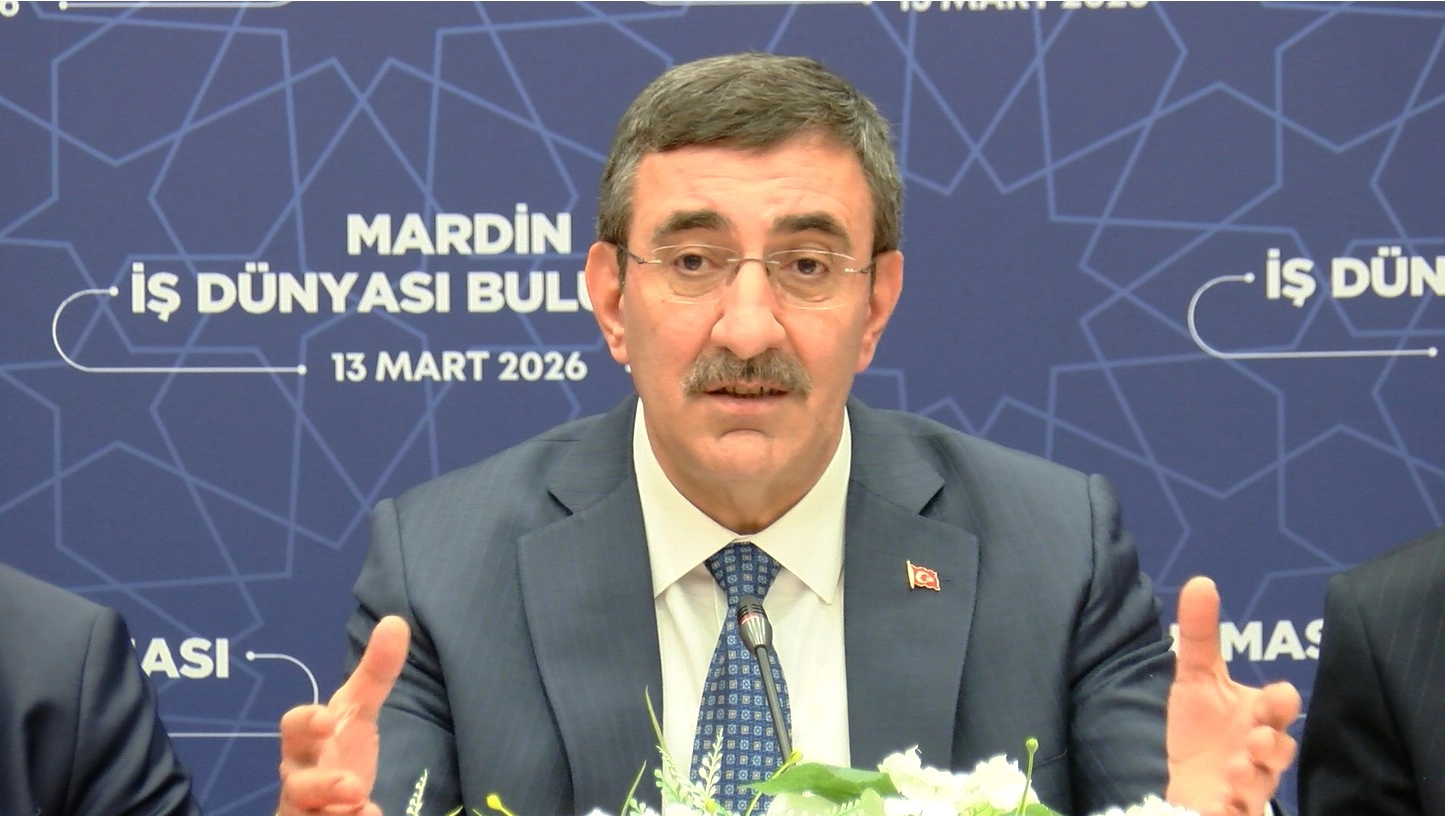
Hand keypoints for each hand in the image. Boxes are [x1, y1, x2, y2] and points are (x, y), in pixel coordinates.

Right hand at [277, 615, 409, 815]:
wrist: (326, 800)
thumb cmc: (336, 749)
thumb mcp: (357, 711)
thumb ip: (375, 672)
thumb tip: (396, 621)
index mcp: (305, 743)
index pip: (293, 728)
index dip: (306, 723)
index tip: (329, 720)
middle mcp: (299, 777)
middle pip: (294, 783)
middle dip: (319, 785)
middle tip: (353, 785)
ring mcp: (304, 808)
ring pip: (303, 813)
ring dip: (333, 812)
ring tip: (364, 805)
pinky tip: (374, 815)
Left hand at [1165, 577, 1300, 815]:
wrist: (1193, 783)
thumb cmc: (1203, 727)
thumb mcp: (1195, 678)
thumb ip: (1201, 633)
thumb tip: (1201, 580)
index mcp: (1258, 715)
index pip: (1280, 704)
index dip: (1280, 701)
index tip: (1276, 695)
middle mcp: (1261, 750)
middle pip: (1280, 747)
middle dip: (1272, 743)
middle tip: (1257, 736)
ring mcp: (1250, 783)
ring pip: (1263, 783)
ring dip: (1252, 774)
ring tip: (1234, 766)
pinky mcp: (1234, 808)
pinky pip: (1241, 810)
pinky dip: (1233, 804)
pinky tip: (1221, 797)